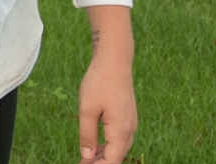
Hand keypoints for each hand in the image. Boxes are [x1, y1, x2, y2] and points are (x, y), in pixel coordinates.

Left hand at [77, 43, 135, 162]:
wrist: (115, 62)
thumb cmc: (99, 83)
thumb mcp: (87, 109)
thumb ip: (87, 134)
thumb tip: (86, 156)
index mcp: (121, 131)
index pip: (112, 161)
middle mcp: (129, 130)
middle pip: (116, 157)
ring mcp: (130, 124)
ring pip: (118, 149)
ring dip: (103, 156)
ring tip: (85, 161)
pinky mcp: (127, 118)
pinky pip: (119, 139)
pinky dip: (107, 146)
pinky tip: (94, 148)